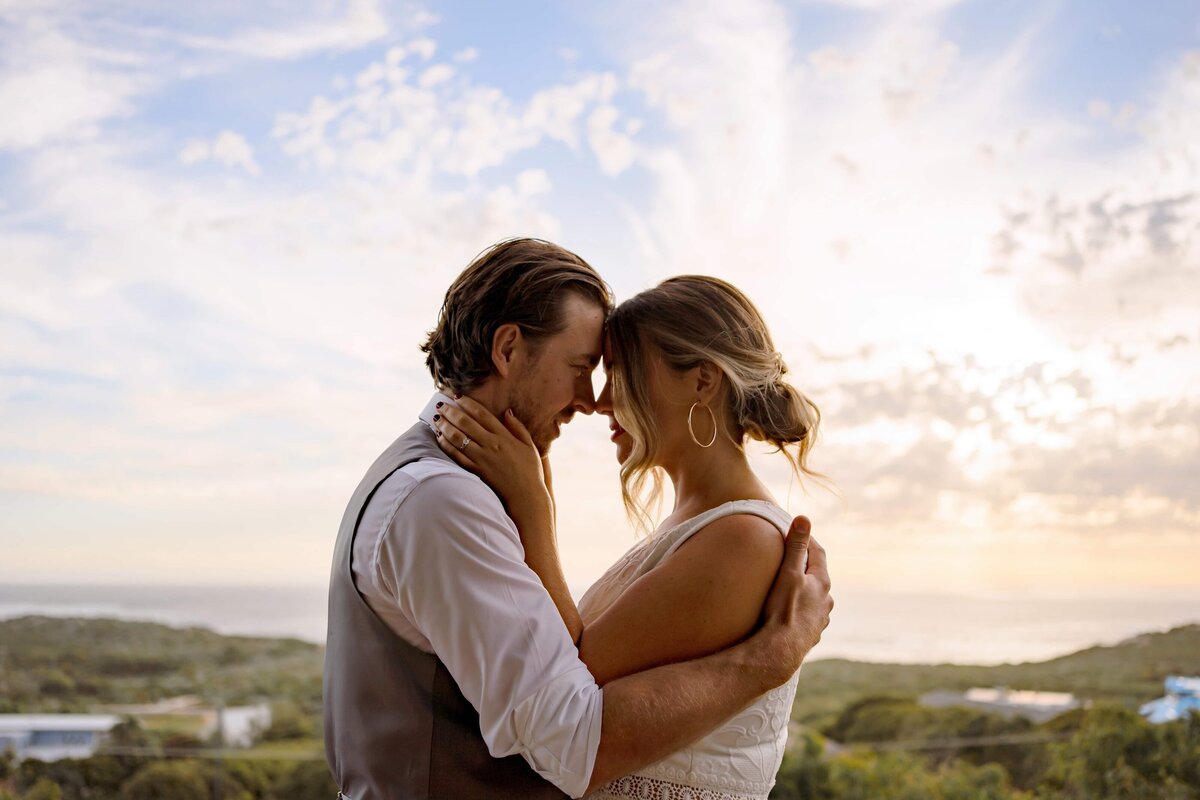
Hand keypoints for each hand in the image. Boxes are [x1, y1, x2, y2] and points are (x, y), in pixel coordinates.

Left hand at [432, 396, 553, 532]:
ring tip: (436, 419)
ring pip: (458, 438)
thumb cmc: (530, 471)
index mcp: (504, 436)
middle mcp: (491, 445)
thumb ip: (518, 427)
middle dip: (451, 412)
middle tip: (441, 406)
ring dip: (445, 426)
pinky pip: (456, 456)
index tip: (458, 397)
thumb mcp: (529, 445)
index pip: (482, 414)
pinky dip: (446, 446)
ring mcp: (482, 459)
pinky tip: (440, 439)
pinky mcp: (475, 471)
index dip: (468, 403)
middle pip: (466, 423)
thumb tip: (507, 411)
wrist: (526, 497)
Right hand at [754, 516, 831, 685]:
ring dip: (802, 590)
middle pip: (816, 576)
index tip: (795, 531)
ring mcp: (819, 620)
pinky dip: (798, 610)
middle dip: (803, 566)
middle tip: (788, 557)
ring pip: (813, 598)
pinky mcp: (810, 636)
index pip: (818, 553)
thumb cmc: (783, 610)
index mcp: (822, 583)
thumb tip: (804, 518)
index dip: (806, 540)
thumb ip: (796, 546)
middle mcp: (825, 602)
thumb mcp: (788, 573)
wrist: (779, 652)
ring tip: (786, 587)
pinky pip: (806, 617)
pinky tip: (787, 614)